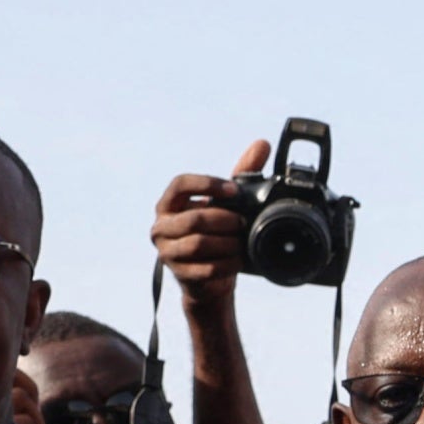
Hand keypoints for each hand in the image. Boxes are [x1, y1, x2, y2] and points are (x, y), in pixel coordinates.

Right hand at [152, 140, 272, 312]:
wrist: (209, 278)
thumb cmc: (216, 233)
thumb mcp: (227, 203)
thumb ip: (242, 174)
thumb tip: (262, 144)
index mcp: (169, 204)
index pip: (180, 185)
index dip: (207, 185)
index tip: (234, 190)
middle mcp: (162, 226)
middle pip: (194, 219)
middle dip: (224, 220)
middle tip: (243, 222)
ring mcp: (167, 252)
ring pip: (197, 244)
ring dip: (226, 243)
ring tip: (242, 242)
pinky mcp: (179, 274)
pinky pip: (204, 268)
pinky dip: (226, 264)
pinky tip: (238, 260)